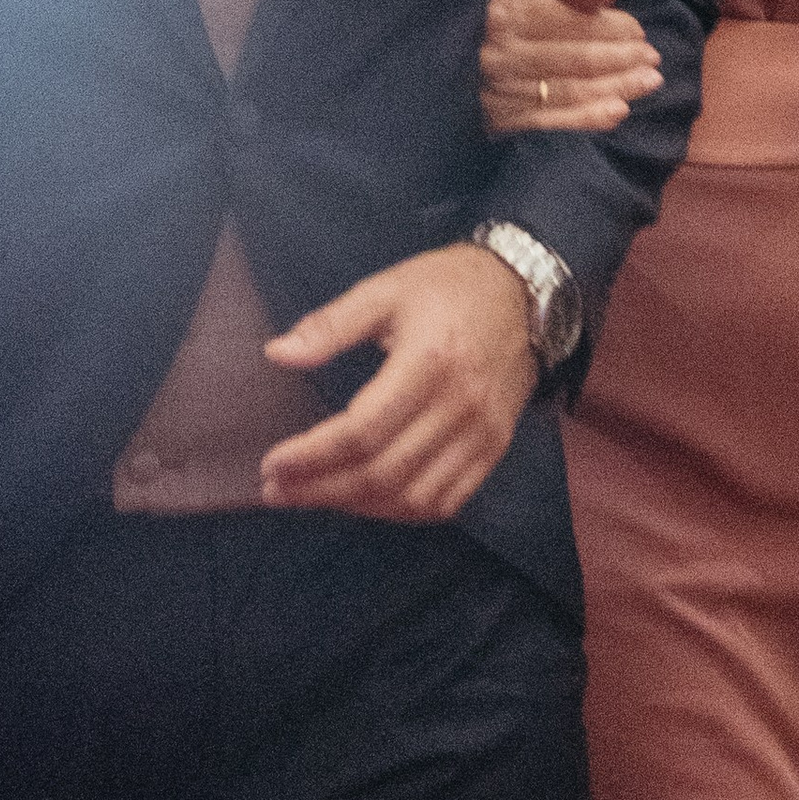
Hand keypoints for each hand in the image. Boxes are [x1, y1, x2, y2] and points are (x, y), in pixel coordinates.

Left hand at [259, 244, 537, 520]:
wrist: (526, 294)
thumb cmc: (448, 287)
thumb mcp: (385, 289)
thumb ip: (330, 325)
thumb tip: (278, 354)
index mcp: (429, 362)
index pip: (362, 430)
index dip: (312, 455)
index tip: (272, 464)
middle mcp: (460, 406)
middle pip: (382, 472)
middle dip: (321, 489)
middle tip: (276, 490)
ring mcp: (482, 434)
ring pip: (413, 497)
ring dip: (356, 507)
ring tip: (312, 497)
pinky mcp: (494, 449)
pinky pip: (446, 501)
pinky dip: (401, 512)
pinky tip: (366, 502)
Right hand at [479, 0, 660, 134]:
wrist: (463, 71)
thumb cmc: (511, 30)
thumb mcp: (535, 1)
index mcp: (508, 14)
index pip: (570, 23)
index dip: (610, 28)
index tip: (639, 31)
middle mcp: (502, 52)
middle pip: (574, 58)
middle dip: (620, 59)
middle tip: (653, 58)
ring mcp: (501, 90)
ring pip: (570, 90)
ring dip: (616, 87)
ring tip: (649, 81)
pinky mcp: (504, 122)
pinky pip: (554, 122)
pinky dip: (589, 117)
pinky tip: (618, 110)